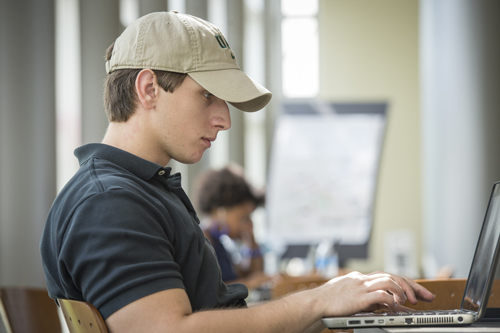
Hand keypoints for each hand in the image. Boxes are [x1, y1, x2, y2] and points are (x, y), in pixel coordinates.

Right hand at [314, 271, 434, 316]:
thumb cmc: (329, 305)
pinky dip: (392, 300)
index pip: (388, 275)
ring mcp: (360, 286)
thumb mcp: (350, 299)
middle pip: (393, 275)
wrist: (314, 305)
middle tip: (427, 296)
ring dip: (403, 291)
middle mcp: (362, 279)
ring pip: (389, 280)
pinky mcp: (359, 296)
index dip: (405, 283)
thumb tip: (385, 305)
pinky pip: (381, 294)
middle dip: (412, 286)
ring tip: (410, 302)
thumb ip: (367, 300)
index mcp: (360, 279)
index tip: (419, 292)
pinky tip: (396, 307)